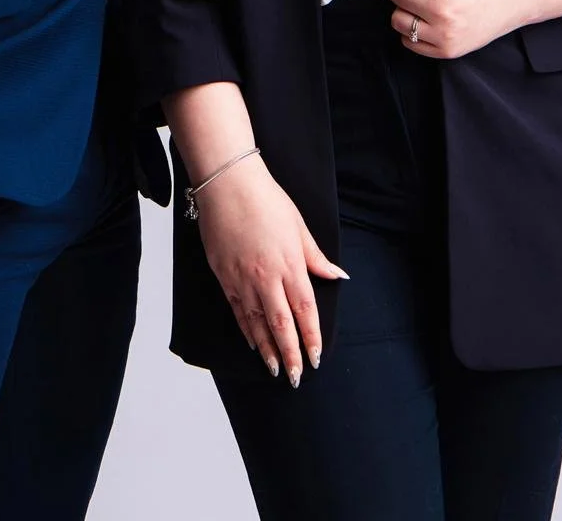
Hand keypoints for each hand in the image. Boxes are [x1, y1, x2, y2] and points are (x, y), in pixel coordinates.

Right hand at [194, 153, 348, 385]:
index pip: (305, 311)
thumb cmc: (266, 199)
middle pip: (281, 325)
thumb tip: (337, 275)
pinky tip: (253, 343)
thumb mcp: (299, 226)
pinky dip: (246, 330)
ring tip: (274, 369)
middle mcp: (267, 277)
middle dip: (290, 354)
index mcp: (290, 264)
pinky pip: (238, 310)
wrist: (227, 184)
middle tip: (296, 377)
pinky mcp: (224, 275)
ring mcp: (243, 278)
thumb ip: (316, 257)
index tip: (316, 358)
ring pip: (257, 323)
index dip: (311, 338)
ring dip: (267, 349)